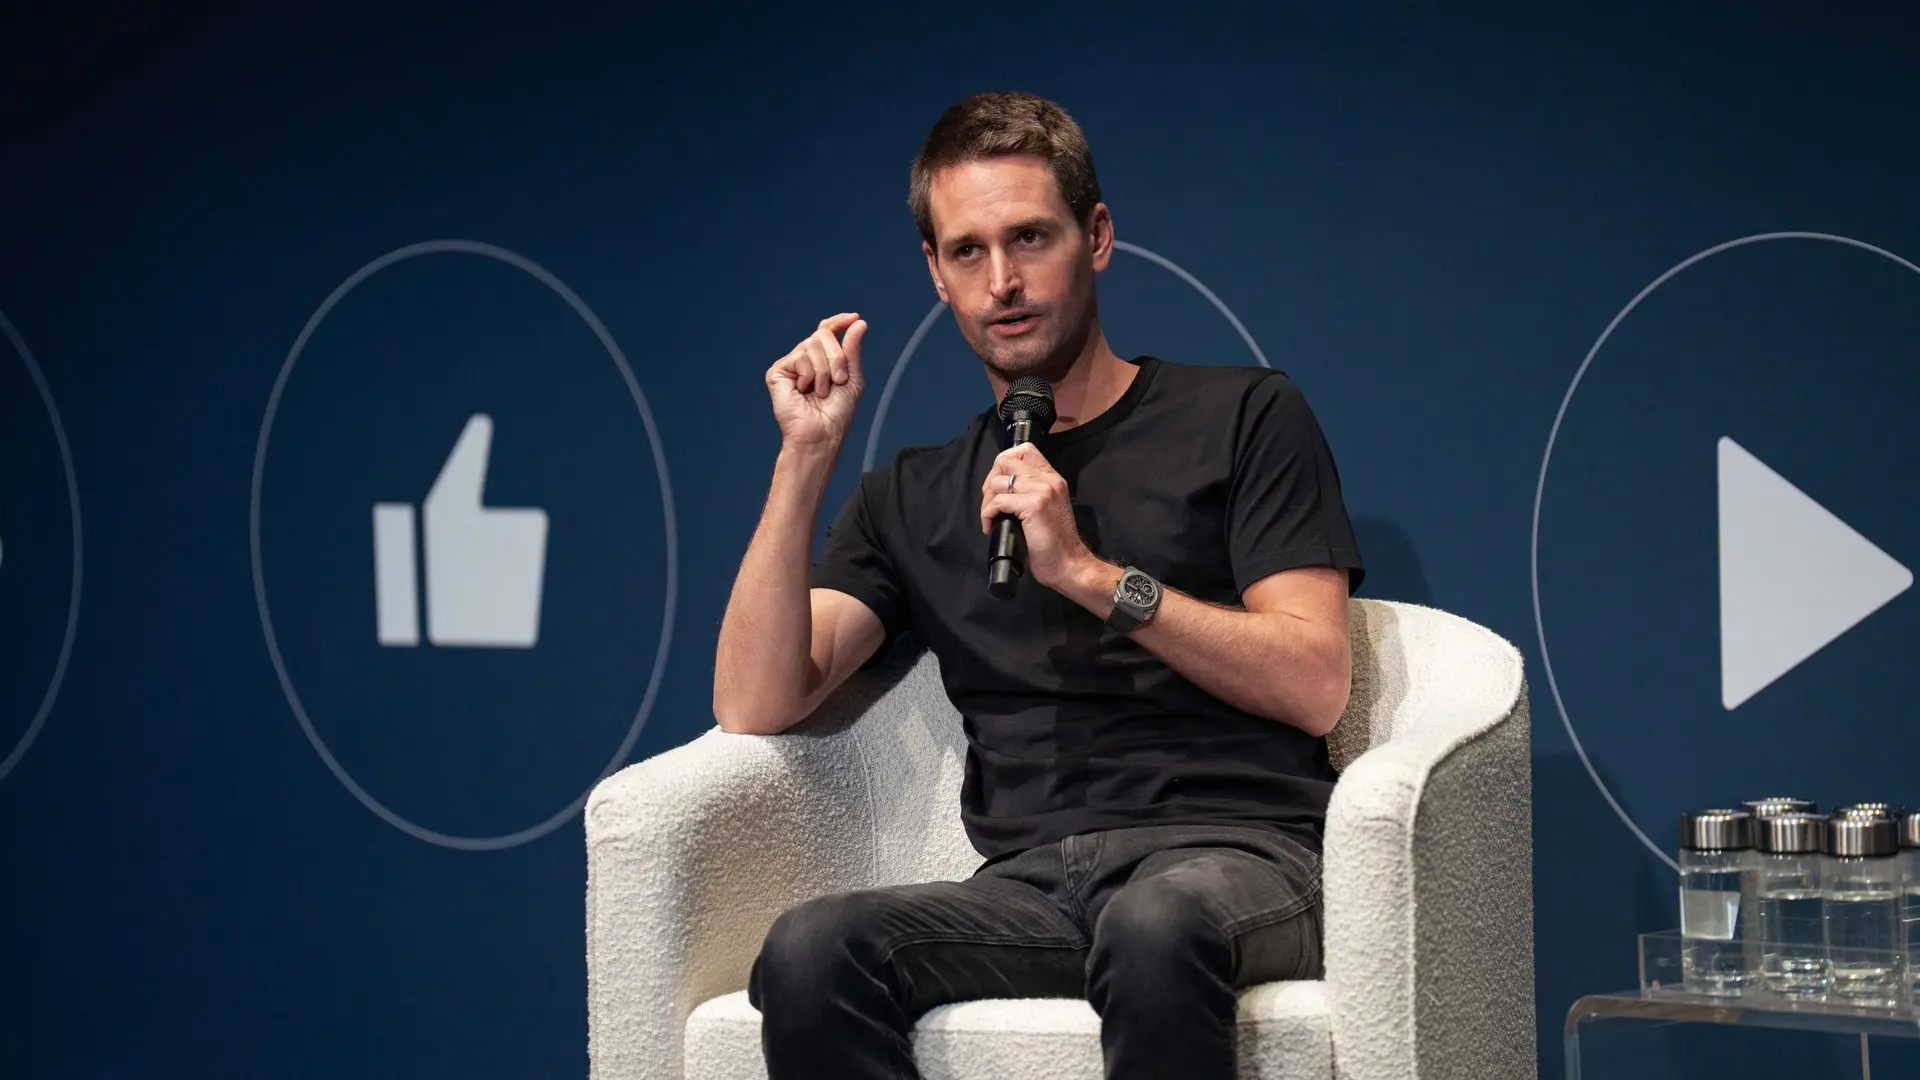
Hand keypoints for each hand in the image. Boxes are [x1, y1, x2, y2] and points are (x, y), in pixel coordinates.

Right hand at [767, 313, 867, 450]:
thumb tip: (859, 322)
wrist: (821, 433)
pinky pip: (799, 356)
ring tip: (821, 392)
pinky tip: (804, 390)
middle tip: (838, 380)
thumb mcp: (853, 378)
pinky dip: (809, 374)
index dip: (839, 321)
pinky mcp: (778, 372)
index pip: (826, 330)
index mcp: (822, 359)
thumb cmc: (837, 413)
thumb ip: (853, 350)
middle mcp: (805, 358)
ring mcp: (791, 364)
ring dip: (824, 370)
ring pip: (811, 344)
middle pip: (822, 335)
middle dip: (836, 357)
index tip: (854, 317)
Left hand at [979, 443, 1096, 592]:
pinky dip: (988, 515)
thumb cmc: (1055, 543)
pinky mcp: (1034, 505)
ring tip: (991, 518)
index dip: (1003, 463)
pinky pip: (998, 502)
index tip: (998, 487)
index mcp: (1052, 478)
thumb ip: (1030, 492)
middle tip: (990, 504)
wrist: (1069, 564)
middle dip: (990, 482)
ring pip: (997, 481)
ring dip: (986, 501)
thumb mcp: (1046, 509)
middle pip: (1005, 461)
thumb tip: (1001, 488)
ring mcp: (1042, 490)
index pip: (1024, 450)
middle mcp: (1048, 479)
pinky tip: (991, 527)